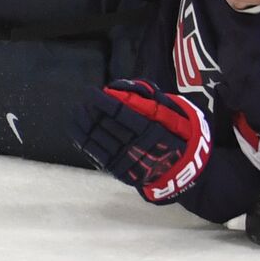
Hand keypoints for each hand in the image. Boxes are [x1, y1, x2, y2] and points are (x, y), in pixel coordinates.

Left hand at [70, 79, 210, 203]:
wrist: (183, 170)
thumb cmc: (180, 135)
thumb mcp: (176, 114)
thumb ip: (152, 100)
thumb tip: (123, 89)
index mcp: (152, 131)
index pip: (121, 114)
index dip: (103, 102)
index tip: (91, 92)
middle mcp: (136, 147)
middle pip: (106, 126)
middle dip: (91, 111)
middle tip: (81, 99)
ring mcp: (126, 161)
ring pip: (99, 140)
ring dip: (84, 124)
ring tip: (77, 110)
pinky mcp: (118, 171)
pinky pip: (96, 154)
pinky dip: (83, 141)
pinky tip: (76, 129)